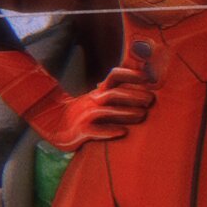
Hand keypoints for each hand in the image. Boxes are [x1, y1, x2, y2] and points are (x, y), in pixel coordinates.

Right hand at [23, 67, 155, 151]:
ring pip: (106, 111)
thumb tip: (142, 80)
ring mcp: (85, 115)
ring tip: (143, 115)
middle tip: (151, 100)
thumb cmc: (85, 113)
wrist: (55, 127)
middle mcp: (92, 101)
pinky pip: (95, 131)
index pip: (114, 76)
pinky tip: (123, 132)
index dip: (130, 74)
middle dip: (133, 95)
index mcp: (99, 92)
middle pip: (113, 94)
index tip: (147, 77)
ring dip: (126, 112)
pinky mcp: (80, 131)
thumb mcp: (98, 98)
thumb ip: (116, 92)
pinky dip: (109, 131)